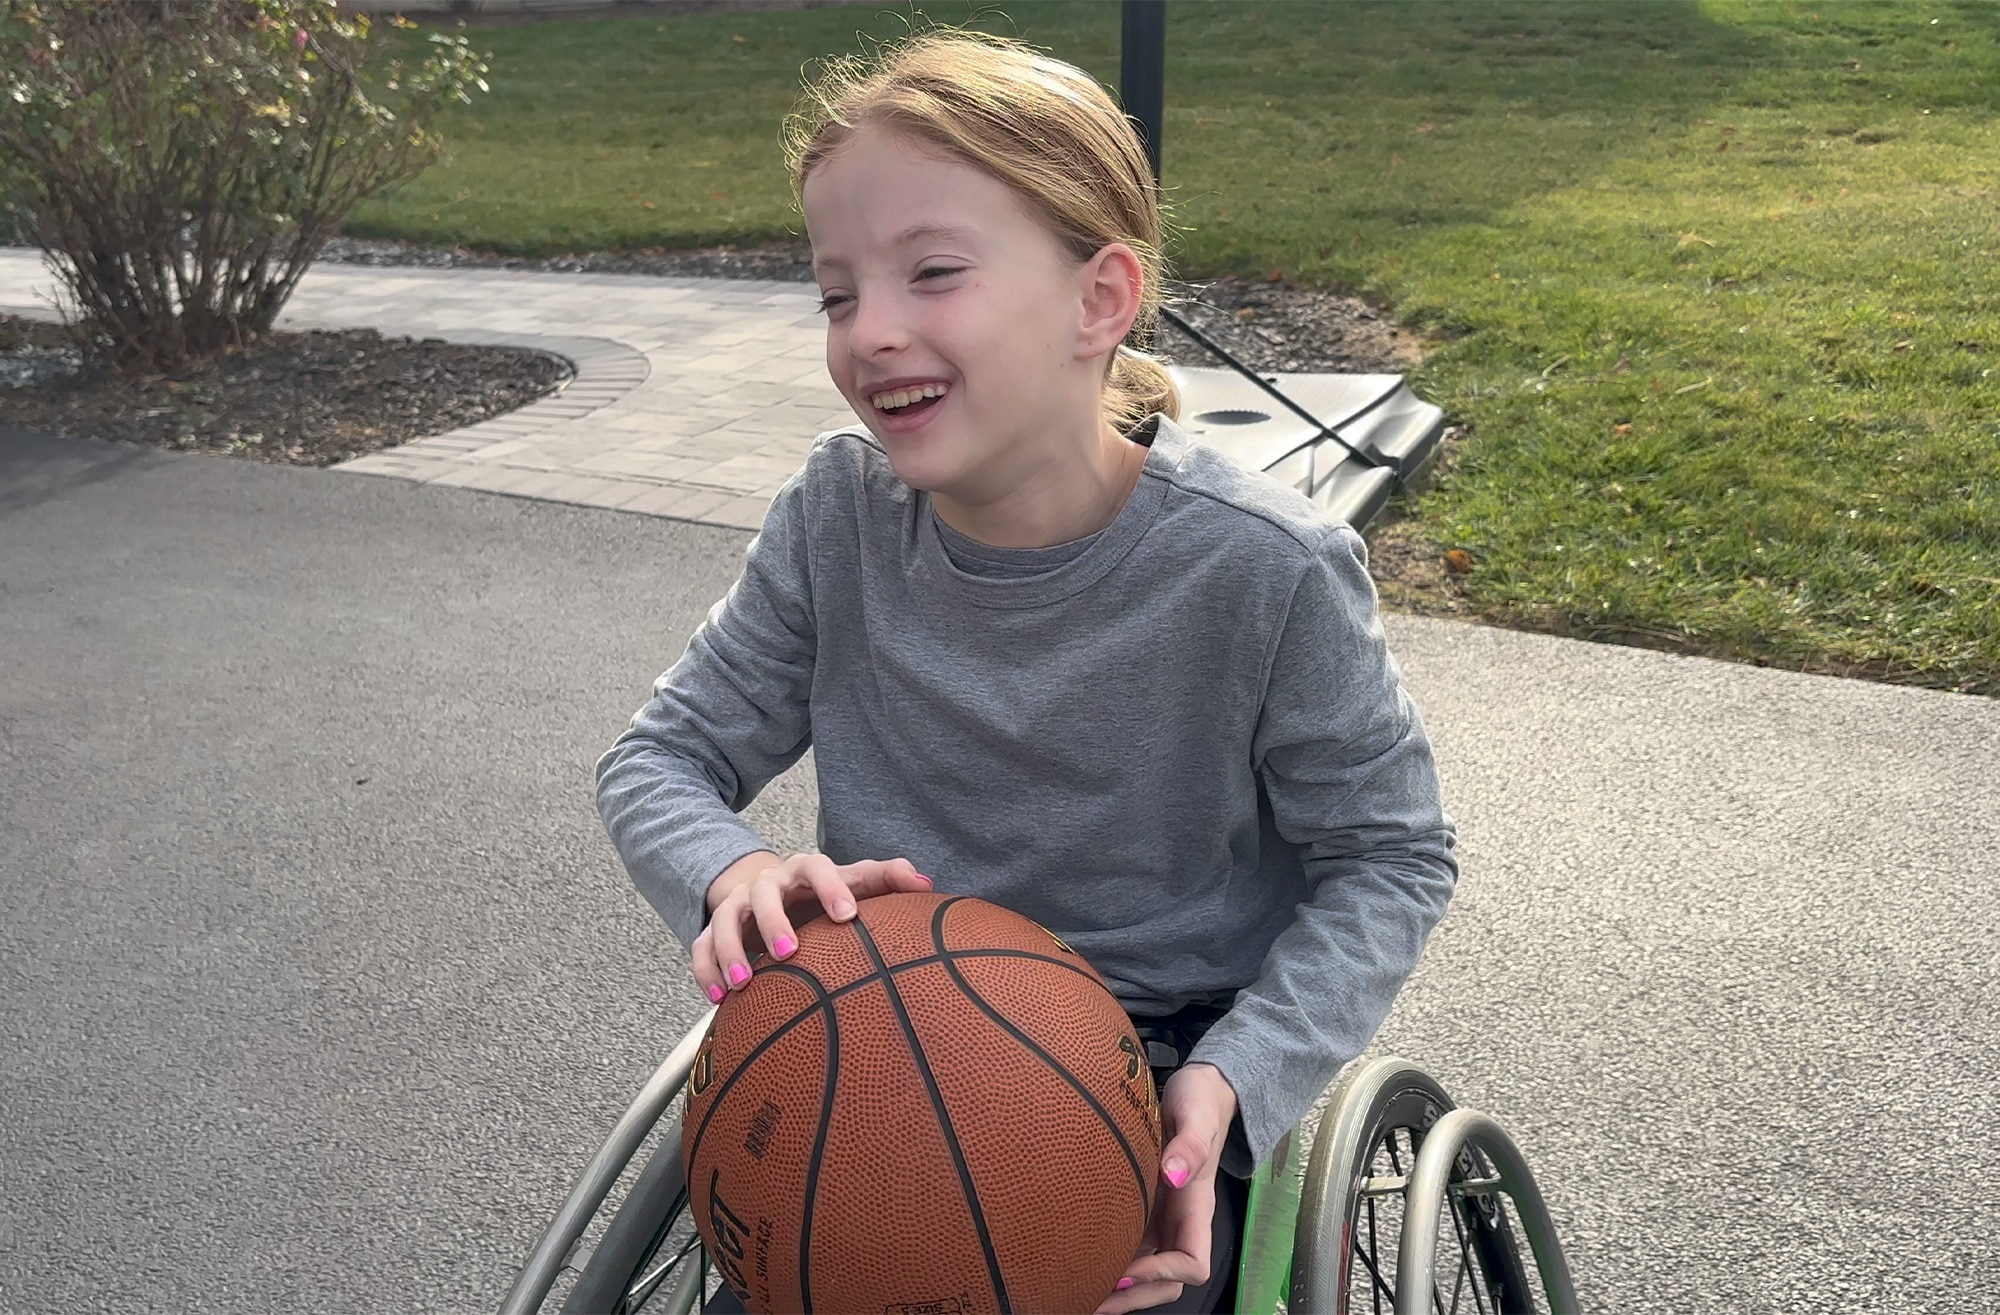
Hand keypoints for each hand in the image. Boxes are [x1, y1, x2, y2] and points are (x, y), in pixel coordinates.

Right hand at [692, 852, 932, 1001]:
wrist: (772, 894)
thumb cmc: (823, 894)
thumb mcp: (854, 882)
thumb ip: (888, 879)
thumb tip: (926, 884)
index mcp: (805, 871)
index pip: (817, 866)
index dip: (832, 887)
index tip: (848, 915)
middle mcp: (768, 884)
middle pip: (764, 892)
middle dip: (773, 921)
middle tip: (790, 953)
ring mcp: (737, 905)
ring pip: (724, 918)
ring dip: (729, 948)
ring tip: (743, 983)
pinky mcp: (713, 930)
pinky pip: (699, 946)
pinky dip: (704, 970)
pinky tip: (717, 997)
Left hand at [1096, 1062, 1239, 1313]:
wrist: (1198, 1091)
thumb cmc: (1200, 1101)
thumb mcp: (1196, 1114)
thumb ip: (1190, 1144)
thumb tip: (1173, 1176)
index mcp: (1197, 1206)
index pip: (1193, 1262)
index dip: (1162, 1273)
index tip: (1125, 1272)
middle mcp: (1181, 1221)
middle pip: (1167, 1281)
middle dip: (1134, 1297)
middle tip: (1090, 1301)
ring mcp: (1163, 1218)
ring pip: (1148, 1272)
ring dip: (1119, 1290)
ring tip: (1079, 1294)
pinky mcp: (1144, 1209)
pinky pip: (1131, 1248)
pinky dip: (1109, 1263)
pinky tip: (1079, 1264)